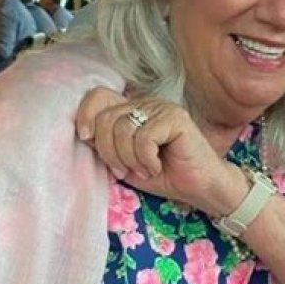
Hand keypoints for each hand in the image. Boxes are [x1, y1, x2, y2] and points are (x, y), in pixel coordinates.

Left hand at [75, 86, 233, 208]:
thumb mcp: (124, 162)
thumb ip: (105, 144)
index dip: (86, 115)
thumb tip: (84, 133)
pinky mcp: (176, 118)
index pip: (98, 95)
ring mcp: (162, 108)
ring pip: (123, 129)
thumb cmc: (164, 175)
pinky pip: (144, 138)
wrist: (200, 188)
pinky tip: (158, 166)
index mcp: (133, 109)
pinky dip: (146, 160)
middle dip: (108, 151)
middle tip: (125, 170)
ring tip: (145, 169)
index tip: (87, 138)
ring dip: (129, 159)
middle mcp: (147, 103)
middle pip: (105, 118)